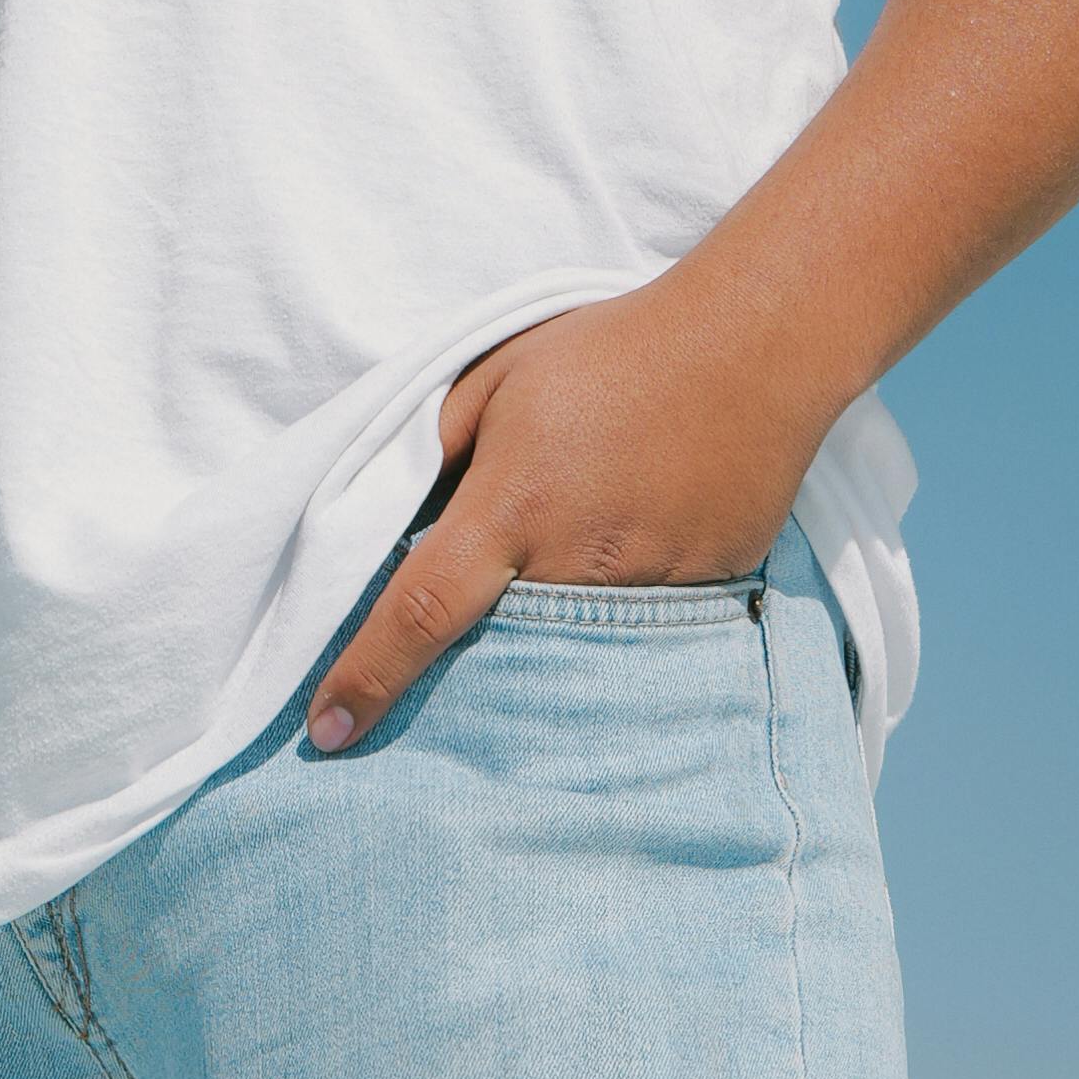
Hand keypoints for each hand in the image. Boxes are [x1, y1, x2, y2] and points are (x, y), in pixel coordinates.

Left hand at [305, 274, 820, 750]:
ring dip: (554, 629)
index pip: (421, 611)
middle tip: (461, 649)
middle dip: (469, 665)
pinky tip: (640, 550)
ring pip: (573, 646)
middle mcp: (574, 563)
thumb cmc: (611, 350)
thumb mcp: (499, 375)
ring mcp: (646, 589)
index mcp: (512, 506)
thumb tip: (398, 510)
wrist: (751, 345)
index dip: (367, 677)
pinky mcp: (703, 598)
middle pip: (499, 647)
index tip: (327, 733)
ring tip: (576, 564)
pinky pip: (643, 631)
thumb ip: (439, 444)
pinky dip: (624, 611)